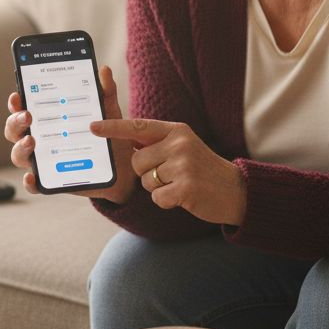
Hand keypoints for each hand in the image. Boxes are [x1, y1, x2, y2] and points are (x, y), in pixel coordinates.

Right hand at [4, 65, 136, 203]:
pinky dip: (30, 182)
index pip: (24, 108)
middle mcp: (41, 137)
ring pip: (18, 155)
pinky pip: (35, 185)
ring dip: (20, 148)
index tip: (17, 96)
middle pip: (14, 130)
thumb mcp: (108, 111)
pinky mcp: (53, 180)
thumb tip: (104, 70)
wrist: (124, 167)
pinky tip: (32, 177)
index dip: (16, 102)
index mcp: (48, 117)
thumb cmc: (109, 134)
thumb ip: (105, 92)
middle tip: (28, 117)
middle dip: (15, 122)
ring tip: (32, 142)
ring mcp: (44, 160)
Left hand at [90, 118, 245, 225]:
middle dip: (146, 172)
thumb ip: (157, 142)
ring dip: (158, 187)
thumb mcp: (183, 146)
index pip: (138, 127)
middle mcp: (180, 143)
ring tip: (180, 183)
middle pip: (136, 161)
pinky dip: (166, 201)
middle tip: (171, 174)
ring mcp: (184, 165)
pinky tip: (183, 196)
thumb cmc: (202, 169)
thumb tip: (126, 140)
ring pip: (146, 181)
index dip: (113, 128)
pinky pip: (157, 197)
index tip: (93, 127)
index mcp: (176, 130)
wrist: (235, 190)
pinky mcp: (187, 188)